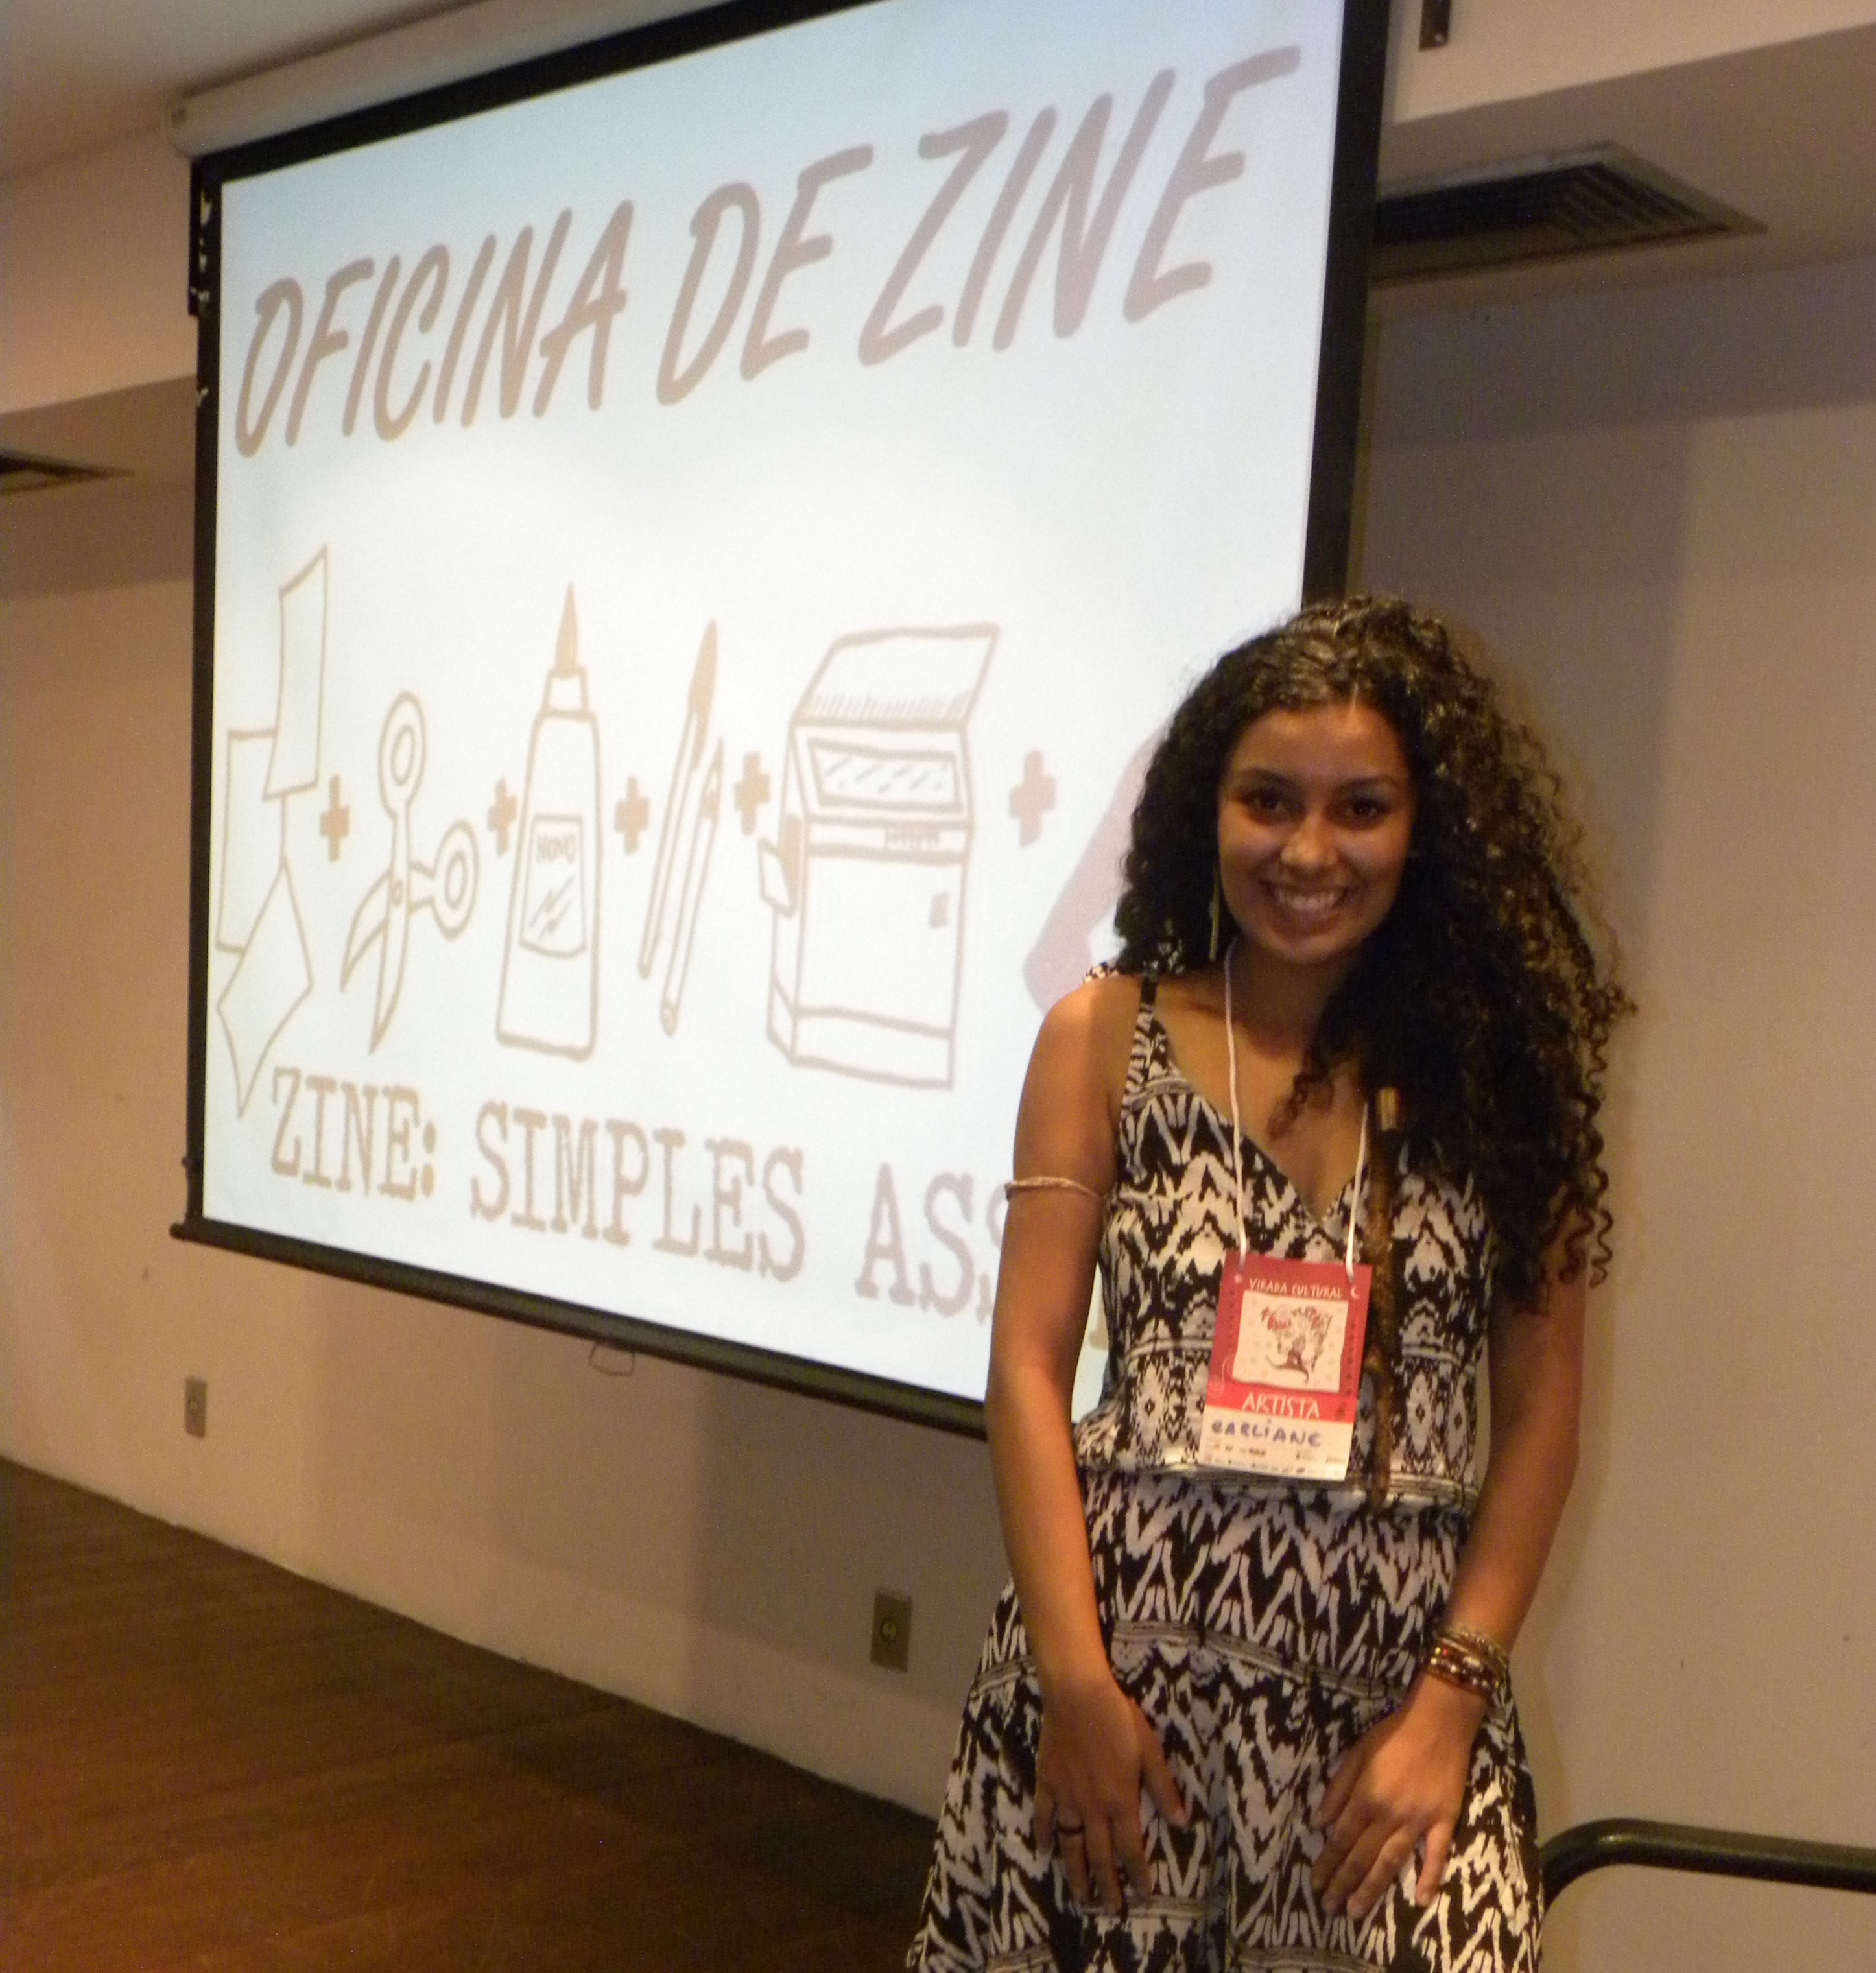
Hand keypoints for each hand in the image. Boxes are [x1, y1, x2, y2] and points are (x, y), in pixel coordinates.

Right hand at [1034, 1667, 1188, 1913]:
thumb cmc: (1118, 1718)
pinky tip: (1043, 1852)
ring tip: (1081, 1897)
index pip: (1131, 1848)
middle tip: (1110, 1910)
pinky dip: (1043, 1836)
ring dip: (1077, 1873)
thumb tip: (1182, 1823)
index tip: (1143, 1895)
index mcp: (1121, 1801)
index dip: (1138, 1874)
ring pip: (1071, 1845)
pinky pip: (1043, 1817)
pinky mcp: (1046, 1783)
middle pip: (1100, 1856)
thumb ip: (1163, 1788)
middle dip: (1107, 1886)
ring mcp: (1066, 1798)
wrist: (1076, 1695)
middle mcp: (1093, 1808)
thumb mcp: (1149, 1751)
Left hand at [1311, 1676, 1483, 1920]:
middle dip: (1343, 1884)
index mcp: (1366, 1797)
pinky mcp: (1444, 1821)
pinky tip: (1422, 1901)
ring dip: (1373, 1890)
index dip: (1327, 1863)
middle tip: (1330, 1909)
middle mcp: (1389, 1815)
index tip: (1315, 1883)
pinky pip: (1437, 1855)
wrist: (1438, 1722)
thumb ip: (1337, 1790)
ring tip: (1358, 1912)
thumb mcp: (1356, 1753)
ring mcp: (1419, 1821)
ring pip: (1392, 1863)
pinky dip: (1431, 1878)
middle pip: (1362, 1857)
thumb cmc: (1392, 1734)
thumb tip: (1318, 1823)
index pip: (1340, 1839)